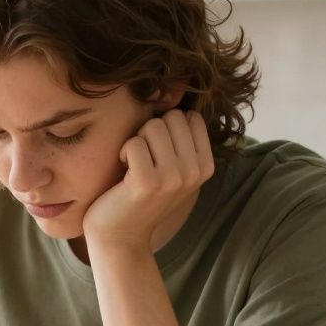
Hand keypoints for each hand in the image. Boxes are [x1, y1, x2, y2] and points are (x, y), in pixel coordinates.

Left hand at [81, 110, 214, 251]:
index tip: (158, 154)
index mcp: (206, 166)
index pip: (189, 116)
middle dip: (151, 132)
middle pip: (172, 118)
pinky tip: (124, 173)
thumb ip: (181, 137)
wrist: (120, 236)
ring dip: (136, 142)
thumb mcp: (171, 166)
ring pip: (153, 126)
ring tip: (133, 166)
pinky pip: (134, 143)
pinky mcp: (147, 183)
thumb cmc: (140, 195)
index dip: (167, 128)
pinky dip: (123, 153)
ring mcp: (173, 178)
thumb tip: (178, 88)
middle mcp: (195, 172)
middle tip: (143, 160)